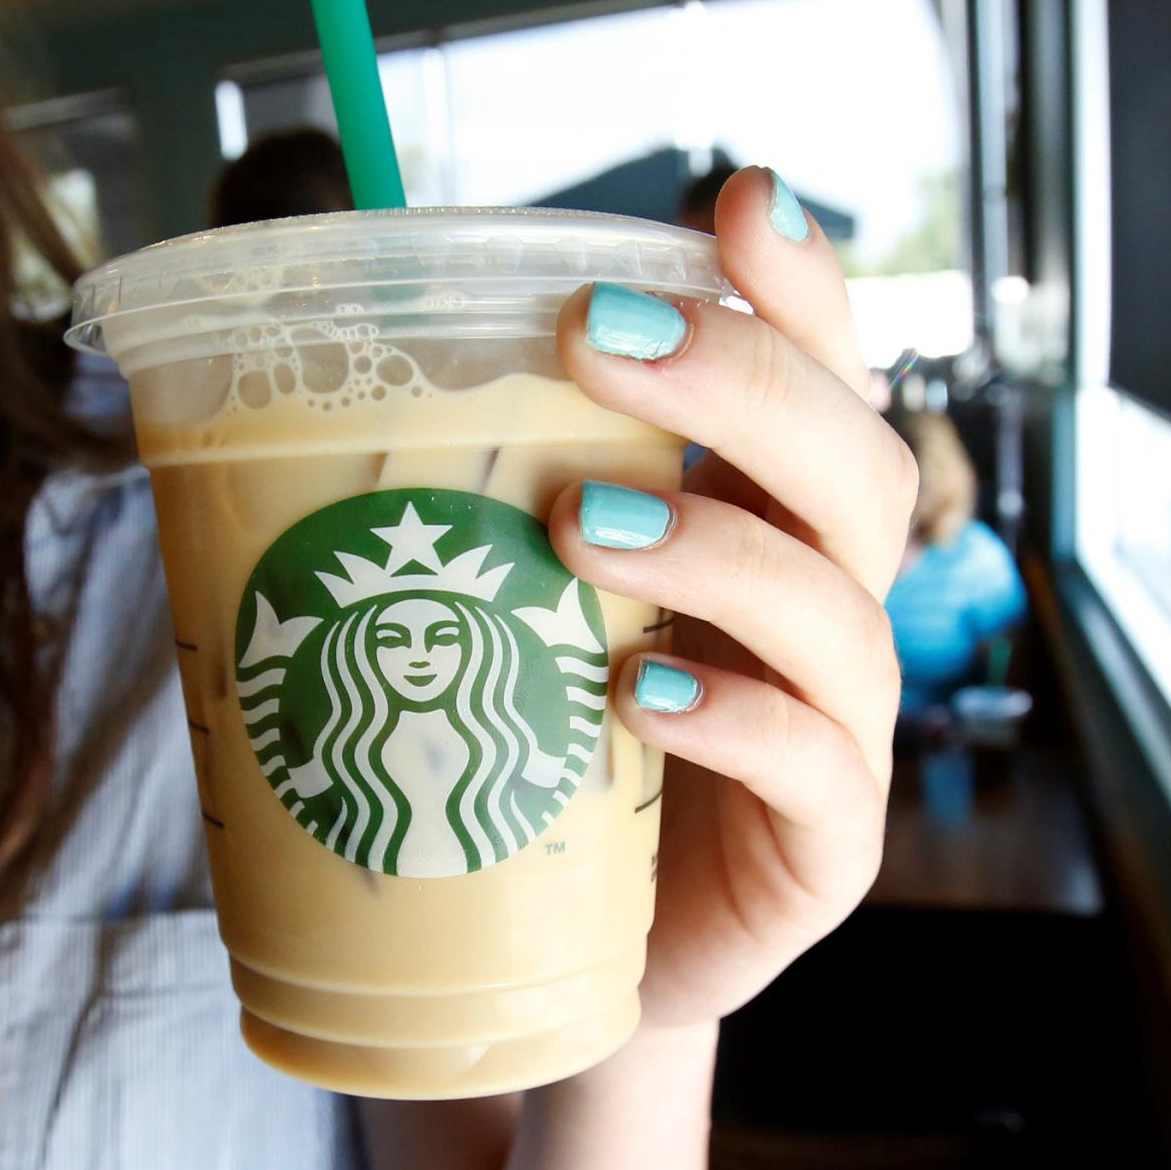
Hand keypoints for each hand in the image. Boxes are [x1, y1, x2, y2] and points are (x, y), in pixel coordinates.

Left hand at [545, 169, 915, 1028]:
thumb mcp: (511, 604)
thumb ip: (478, 496)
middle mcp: (823, 610)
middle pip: (856, 465)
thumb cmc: (535, 759)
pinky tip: (642, 691)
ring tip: (578, 523)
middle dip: (744, 382)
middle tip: (601, 335)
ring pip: (840, 609)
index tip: (737, 201)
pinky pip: (816, 768)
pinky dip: (733, 715)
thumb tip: (315, 371)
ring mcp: (841, 732)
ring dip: (713, 545)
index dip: (799, 289)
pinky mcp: (824, 852)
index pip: (822, 378)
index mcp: (765, 525)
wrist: (560, 968)